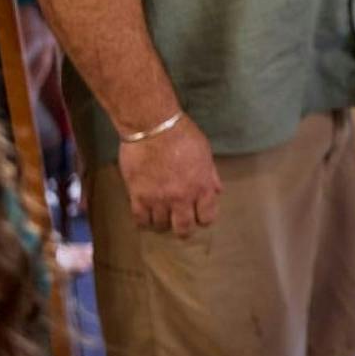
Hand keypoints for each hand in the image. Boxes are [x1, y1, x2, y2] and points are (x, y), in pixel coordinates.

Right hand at [117, 113, 221, 237]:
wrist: (153, 126)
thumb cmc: (182, 135)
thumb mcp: (205, 153)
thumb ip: (210, 175)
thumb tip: (217, 191)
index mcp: (201, 187)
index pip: (206, 217)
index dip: (203, 218)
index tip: (199, 216)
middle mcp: (182, 197)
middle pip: (183, 228)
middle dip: (183, 229)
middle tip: (180, 224)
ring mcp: (159, 199)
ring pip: (160, 225)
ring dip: (162, 222)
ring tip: (161, 216)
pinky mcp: (138, 196)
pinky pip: (140, 219)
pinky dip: (143, 220)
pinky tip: (145, 215)